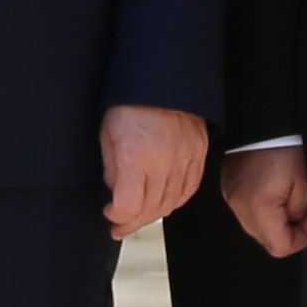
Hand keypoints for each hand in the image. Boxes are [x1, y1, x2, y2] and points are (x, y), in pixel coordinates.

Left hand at [100, 104, 207, 243]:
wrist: (163, 79)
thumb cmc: (130, 103)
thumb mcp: (108, 134)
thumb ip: (112, 169)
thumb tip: (116, 193)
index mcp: (136, 156)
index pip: (129, 205)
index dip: (117, 216)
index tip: (109, 214)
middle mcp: (163, 161)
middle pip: (150, 209)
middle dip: (131, 223)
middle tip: (120, 227)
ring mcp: (184, 159)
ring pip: (171, 203)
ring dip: (152, 215)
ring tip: (138, 218)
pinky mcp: (197, 154)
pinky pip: (189, 189)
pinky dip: (175, 202)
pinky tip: (163, 204)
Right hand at [222, 143, 306, 259]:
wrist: (265, 119)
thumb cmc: (286, 144)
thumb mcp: (305, 183)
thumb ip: (300, 212)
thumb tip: (297, 221)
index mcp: (258, 207)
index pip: (280, 247)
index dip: (303, 238)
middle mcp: (239, 205)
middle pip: (266, 239)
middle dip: (289, 229)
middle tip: (304, 207)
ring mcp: (231, 196)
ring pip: (257, 226)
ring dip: (275, 219)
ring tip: (289, 194)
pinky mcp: (230, 186)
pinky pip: (248, 209)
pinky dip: (263, 207)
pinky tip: (274, 188)